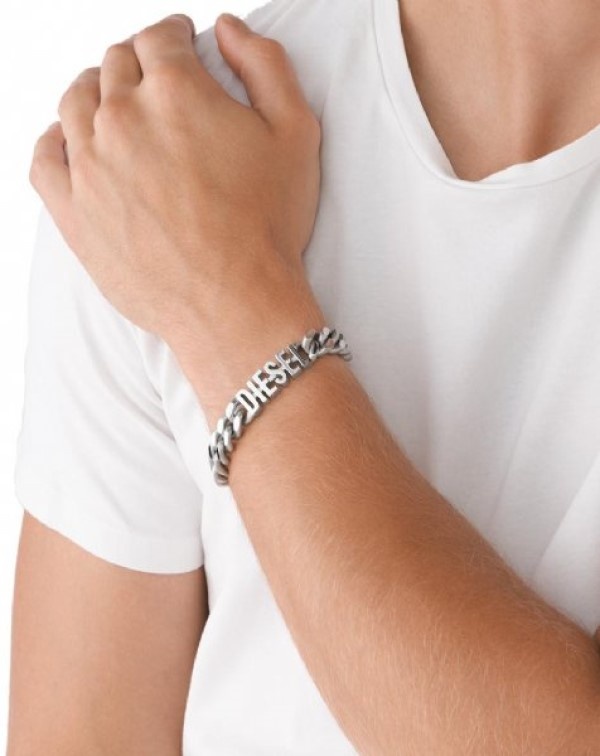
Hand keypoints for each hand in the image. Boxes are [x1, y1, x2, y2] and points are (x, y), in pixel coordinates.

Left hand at [29, 13, 321, 347]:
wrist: (234, 303)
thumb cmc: (267, 225)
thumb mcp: (295, 133)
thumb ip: (265, 65)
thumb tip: (229, 29)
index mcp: (174, 90)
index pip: (159, 37)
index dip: (173, 35)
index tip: (179, 43)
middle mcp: (122, 118)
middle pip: (115, 65)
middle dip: (138, 63)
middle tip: (155, 79)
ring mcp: (89, 165)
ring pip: (76, 102)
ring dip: (97, 93)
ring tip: (115, 105)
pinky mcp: (72, 210)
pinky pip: (44, 157)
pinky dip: (57, 139)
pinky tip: (74, 142)